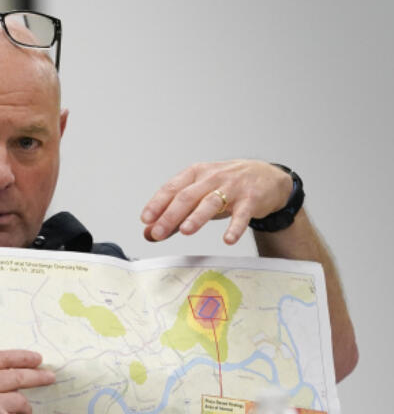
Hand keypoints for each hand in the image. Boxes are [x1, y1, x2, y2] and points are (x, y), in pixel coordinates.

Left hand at [140, 160, 293, 244]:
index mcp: (195, 174)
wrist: (267, 177)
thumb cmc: (226, 187)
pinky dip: (235, 227)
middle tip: (158, 232)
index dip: (157, 203)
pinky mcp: (252, 198)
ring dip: (197, 217)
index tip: (146, 219)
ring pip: (211, 202)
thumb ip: (174, 215)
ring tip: (185, 231)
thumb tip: (148, 233)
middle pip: (188, 196)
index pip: (172, 188)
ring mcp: (233, 187)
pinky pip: (242, 214)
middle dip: (171, 215)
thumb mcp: (199, 196)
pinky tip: (228, 239)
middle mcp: (212, 177)